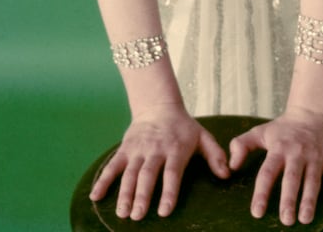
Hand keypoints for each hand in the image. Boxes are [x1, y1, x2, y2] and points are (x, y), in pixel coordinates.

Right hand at [90, 103, 229, 219]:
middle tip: (137, 216)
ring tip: (122, 213)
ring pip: (130, 173)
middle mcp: (155, 150)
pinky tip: (95, 197)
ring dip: (124, 193)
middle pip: (147, 175)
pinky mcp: (125, 149)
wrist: (158, 106)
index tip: (164, 211)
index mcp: (175, 149)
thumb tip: (227, 174)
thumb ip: (215, 155)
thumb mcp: (202, 137)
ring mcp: (138, 149)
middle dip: (142, 196)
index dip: (168, 191)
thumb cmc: (183, 128)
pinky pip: (112, 165)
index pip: (172, 173)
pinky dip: (103, 180)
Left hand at [229, 108, 322, 226]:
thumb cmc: (284, 129)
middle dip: (289, 199)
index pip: (268, 172)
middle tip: (286, 220)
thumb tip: (231, 167)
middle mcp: (298, 152)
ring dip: (310, 200)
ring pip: (313, 180)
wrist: (314, 111)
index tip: (257, 212)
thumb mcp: (261, 132)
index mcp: (279, 148)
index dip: (262, 192)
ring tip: (305, 219)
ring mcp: (317, 155)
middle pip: (292, 178)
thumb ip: (242, 145)